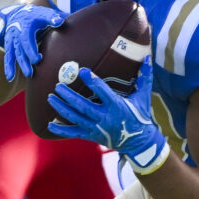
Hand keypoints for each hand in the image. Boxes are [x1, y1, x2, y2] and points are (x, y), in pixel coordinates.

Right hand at [0, 3, 63, 79]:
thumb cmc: (36, 16)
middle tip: (30, 73)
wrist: (20, 13)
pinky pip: (8, 57)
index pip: (26, 40)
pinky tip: (10, 77)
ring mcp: (11, 40)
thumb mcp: (44, 14)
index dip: (31, 50)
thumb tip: (59, 21)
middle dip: (23, 62)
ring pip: (11, 54)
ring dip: (12, 66)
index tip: (37, 59)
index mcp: (24, 27)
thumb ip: (52, 18)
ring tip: (12, 78)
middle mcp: (15, 34)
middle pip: (19, 50)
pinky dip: (8, 66)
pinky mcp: (9, 46)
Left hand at [47, 56, 168, 174]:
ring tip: (50, 98)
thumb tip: (148, 56)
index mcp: (117, 106)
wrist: (138, 142)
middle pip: (83, 106)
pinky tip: (50, 124)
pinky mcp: (91, 136)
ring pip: (75, 118)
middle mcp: (104, 118)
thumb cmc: (140, 116)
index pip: (102, 91)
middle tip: (58, 86)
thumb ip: (144, 77)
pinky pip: (74, 133)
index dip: (91, 81)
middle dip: (69, 96)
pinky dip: (61, 130)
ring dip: (61, 108)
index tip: (82, 71)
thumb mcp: (143, 96)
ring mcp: (96, 128)